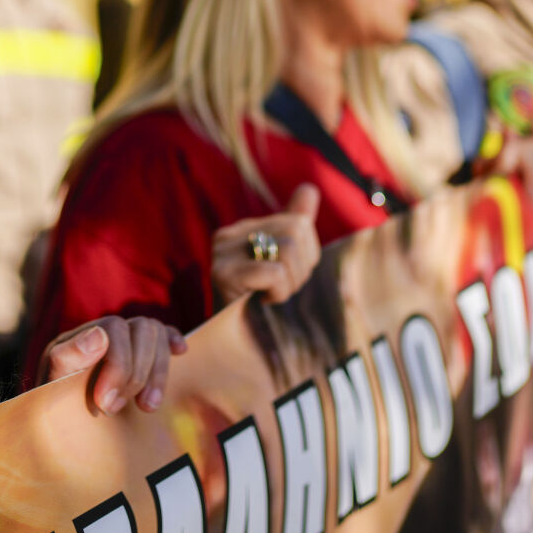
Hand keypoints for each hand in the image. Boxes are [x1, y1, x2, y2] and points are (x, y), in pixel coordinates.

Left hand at [40, 316, 186, 414]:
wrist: (58, 430)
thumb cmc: (53, 409)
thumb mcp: (51, 387)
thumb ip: (68, 359)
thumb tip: (99, 335)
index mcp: (81, 336)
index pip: (114, 328)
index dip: (119, 365)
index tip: (106, 403)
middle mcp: (106, 331)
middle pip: (142, 329)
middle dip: (136, 373)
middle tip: (117, 409)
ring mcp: (126, 341)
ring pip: (156, 333)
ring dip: (158, 371)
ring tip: (147, 407)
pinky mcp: (142, 355)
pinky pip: (164, 334)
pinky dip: (173, 340)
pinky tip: (181, 352)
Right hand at [211, 183, 322, 307]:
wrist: (225, 344)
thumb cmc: (256, 303)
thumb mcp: (278, 261)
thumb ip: (292, 223)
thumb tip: (309, 188)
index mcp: (242, 228)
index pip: (298, 223)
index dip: (307, 255)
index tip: (288, 276)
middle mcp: (228, 235)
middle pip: (296, 233)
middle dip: (301, 269)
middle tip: (281, 289)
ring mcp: (222, 254)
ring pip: (288, 250)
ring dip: (290, 283)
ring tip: (271, 295)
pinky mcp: (223, 276)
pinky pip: (273, 273)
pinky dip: (279, 292)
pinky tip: (264, 301)